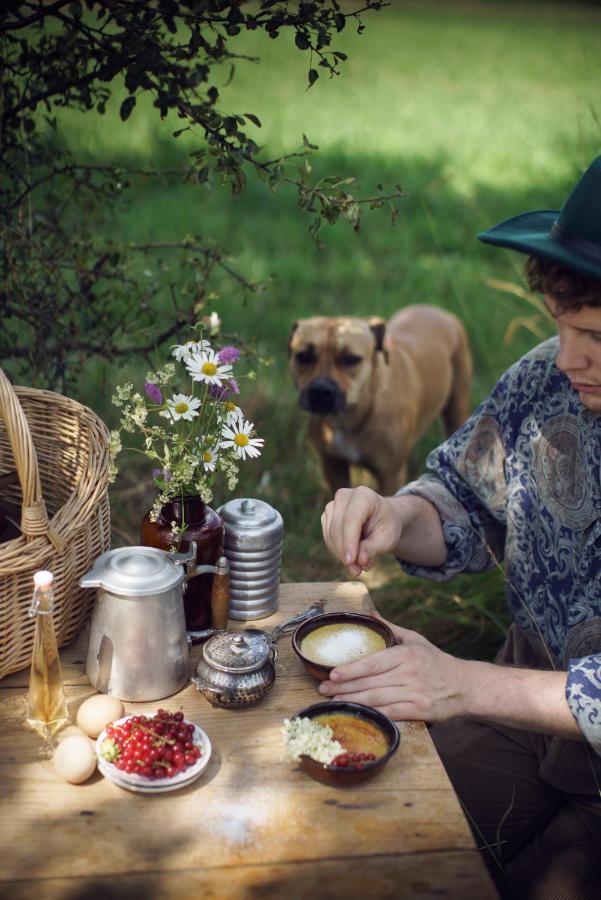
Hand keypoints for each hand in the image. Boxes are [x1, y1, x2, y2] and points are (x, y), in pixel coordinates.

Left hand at [318, 618, 470, 721]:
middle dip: (344, 687)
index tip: (332, 673)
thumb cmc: (436, 661)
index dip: (350, 669)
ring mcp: (415, 692)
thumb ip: (391, 628)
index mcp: (405, 654)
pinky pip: (392, 713)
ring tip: (335, 702)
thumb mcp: (415, 639)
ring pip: (378, 698)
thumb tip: (370, 614)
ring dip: (354, 701)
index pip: (372, 662)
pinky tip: (360, 713)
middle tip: (324, 689)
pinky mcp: (420, 710)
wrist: (465, 685)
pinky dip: (374, 714)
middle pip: (370, 682)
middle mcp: (409, 673)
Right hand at [321, 486, 403, 576]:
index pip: (351, 519)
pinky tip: (351, 557)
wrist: (383, 517)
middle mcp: (345, 496)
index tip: (350, 561)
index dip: (349, 541)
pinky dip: (337, 550)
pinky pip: (328, 537)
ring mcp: (333, 504)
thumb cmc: (387, 526)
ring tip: (359, 566)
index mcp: (364, 495)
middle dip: (345, 552)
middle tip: (358, 571)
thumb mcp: (387, 539)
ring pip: (331, 534)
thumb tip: (359, 560)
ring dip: (341, 554)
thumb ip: (373, 548)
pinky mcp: (327, 515)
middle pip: (338, 528)